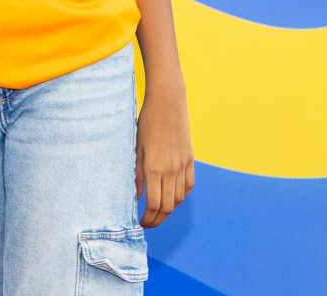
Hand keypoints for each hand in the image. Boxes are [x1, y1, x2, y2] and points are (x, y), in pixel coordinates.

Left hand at [136, 86, 193, 227]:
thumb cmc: (146, 122)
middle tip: (148, 224)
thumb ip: (137, 173)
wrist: (168, 103)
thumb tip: (136, 196)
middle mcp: (171, 170)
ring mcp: (183, 165)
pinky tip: (173, 198)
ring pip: (179, 198)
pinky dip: (181, 196)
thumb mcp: (136, 147)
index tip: (140, 224)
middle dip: (157, 220)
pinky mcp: (190, 159)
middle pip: (168, 207)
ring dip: (169, 210)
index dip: (148, 219)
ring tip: (158, 213)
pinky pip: (188, 185)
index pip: (154, 204)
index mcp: (154, 168)